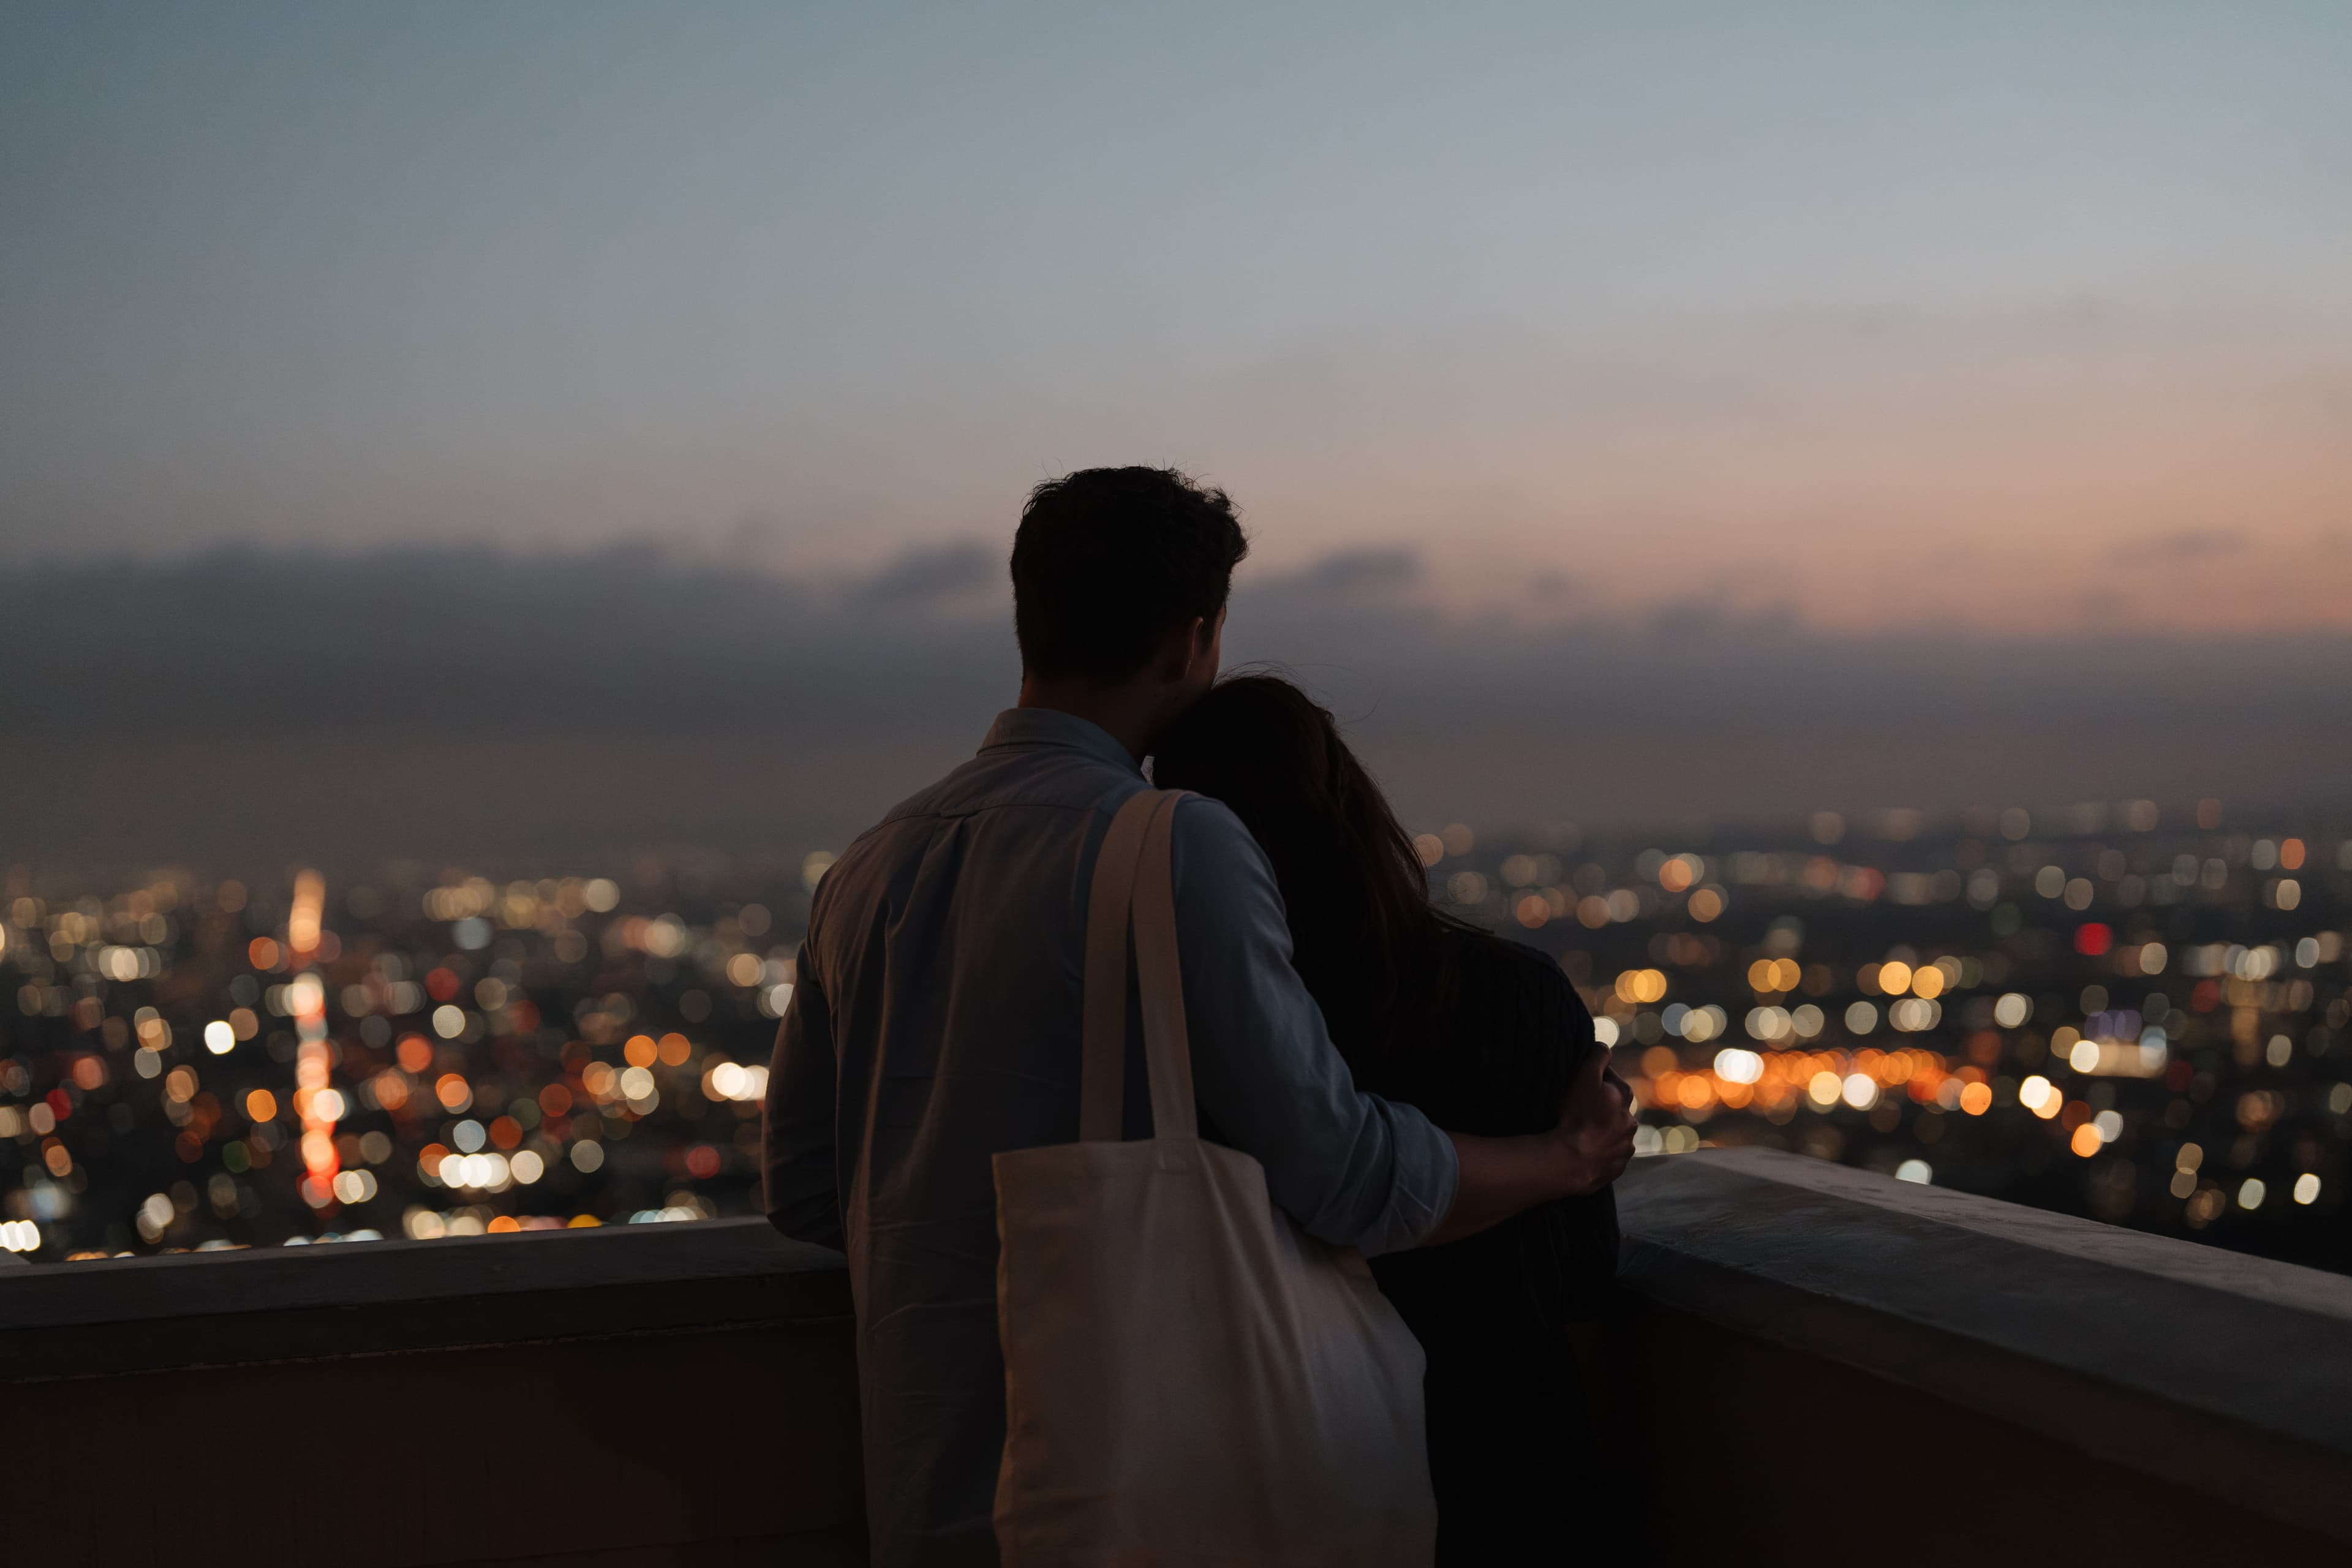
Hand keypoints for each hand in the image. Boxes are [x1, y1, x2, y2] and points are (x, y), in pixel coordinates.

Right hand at [1549, 1047, 1637, 1195]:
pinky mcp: (1617, 1168)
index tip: (1575, 1087)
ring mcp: (1624, 1147)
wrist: (1571, 1162)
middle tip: (1574, 1111)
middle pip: (1611, 1107)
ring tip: (1577, 1133)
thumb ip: (1597, 1057)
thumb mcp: (1585, 1076)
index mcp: (1624, 1096)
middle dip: (1598, 1107)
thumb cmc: (1576, 1116)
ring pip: (1611, 1133)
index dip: (1590, 1080)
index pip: (1608, 1079)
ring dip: (1599, 1131)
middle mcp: (1630, 1122)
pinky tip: (1582, 1151)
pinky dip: (1598, 1152)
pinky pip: (1607, 1156)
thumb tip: (1604, 1047)